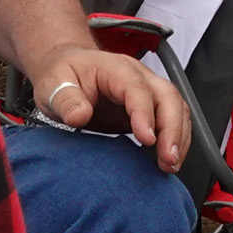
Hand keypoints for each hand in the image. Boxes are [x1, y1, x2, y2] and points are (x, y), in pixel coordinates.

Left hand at [30, 48, 189, 172]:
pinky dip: (176, 138)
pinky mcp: (148, 108)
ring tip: (170, 164)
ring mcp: (146, 91)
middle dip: (173, 128)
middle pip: (168, 96)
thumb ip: (66, 100)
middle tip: (168, 158)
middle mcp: (138, 76)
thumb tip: (79, 117)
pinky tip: (167, 159)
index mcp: (116, 68)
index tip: (148, 140)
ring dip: (179, 135)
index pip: (138, 89)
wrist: (67, 68)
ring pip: (176, 107)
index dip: (145, 114)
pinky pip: (171, 118)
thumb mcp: (53, 84)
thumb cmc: (62, 75)